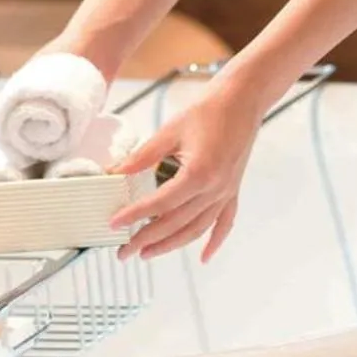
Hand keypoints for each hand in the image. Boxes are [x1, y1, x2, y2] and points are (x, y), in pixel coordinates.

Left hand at [108, 73, 266, 263]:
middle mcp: (215, 189)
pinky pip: (224, 223)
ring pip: (197, 230)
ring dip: (171, 245)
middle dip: (147, 240)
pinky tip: (203, 257)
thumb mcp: (170, 130)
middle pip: (176, 224)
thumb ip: (142, 156)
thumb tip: (115, 172)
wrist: (242, 99)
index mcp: (198, 173)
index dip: (134, 215)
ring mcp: (226, 192)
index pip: (159, 204)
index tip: (114, 224)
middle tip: (124, 251)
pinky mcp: (233, 190)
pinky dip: (214, 242)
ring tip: (147, 253)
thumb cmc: (208, 110)